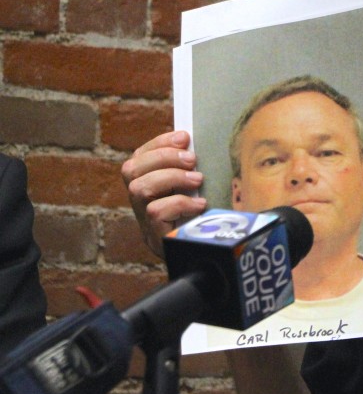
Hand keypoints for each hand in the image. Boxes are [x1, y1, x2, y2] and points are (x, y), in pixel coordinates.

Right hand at [121, 130, 206, 257]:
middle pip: (131, 169)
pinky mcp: (154, 235)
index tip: (184, 137)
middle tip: (192, 160)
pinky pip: (156, 212)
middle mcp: (140, 202)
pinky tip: (199, 205)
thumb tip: (195, 143)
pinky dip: (180, 203)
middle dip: (164, 157)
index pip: (139, 157)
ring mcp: (143, 219)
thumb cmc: (200, 218)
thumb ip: (189, 170)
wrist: (200, 256)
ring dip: (171, 178)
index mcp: (147, 185)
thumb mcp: (194, 189)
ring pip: (140, 189)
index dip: (158, 143)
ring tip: (198, 180)